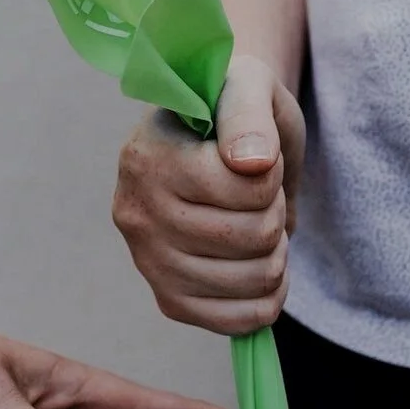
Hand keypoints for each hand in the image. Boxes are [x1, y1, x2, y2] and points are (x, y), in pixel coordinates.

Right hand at [113, 55, 303, 334]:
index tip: (255, 156)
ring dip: (275, 251)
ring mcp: (147, 263)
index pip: (247, 188)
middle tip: (257, 194)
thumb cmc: (235, 113)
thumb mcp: (249, 87)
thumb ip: (249, 114)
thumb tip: (251, 162)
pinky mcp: (168, 300)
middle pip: (252, 236)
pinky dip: (267, 297)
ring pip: (253, 280)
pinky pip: (238, 321)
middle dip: (275, 212)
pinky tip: (257, 266)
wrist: (219, 142)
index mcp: (146, 157)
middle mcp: (134, 213)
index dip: (271, 173)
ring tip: (252, 222)